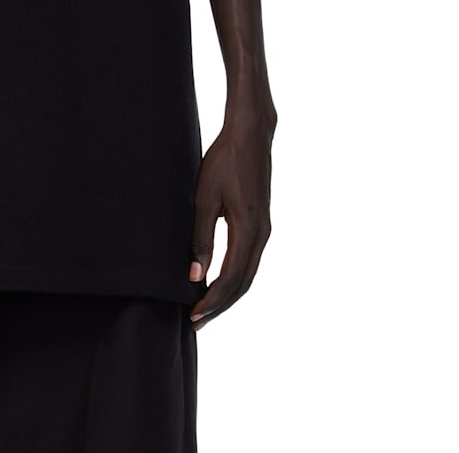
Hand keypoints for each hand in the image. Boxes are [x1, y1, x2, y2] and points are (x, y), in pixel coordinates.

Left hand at [187, 104, 275, 331]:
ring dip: (228, 294)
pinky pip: (250, 260)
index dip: (212, 301)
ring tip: (205, 308)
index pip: (231, 279)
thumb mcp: (205, 197)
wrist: (250, 135)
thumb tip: (194, 275)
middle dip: (220, 306)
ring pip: (248, 274)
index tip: (193, 316)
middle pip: (243, 284)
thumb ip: (200, 237)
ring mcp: (264, 230)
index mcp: (249, 230)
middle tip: (196, 322)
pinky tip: (219, 280)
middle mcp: (262, 235)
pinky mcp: (262, 223)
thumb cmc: (224, 161)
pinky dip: (235, 277)